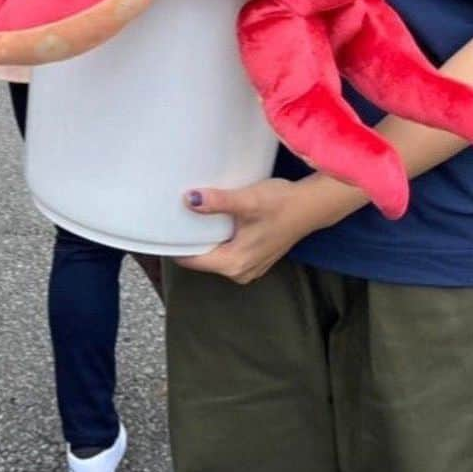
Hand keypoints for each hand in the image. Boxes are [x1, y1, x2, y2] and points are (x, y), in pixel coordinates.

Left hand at [175, 178, 312, 283]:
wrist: (311, 206)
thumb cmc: (280, 204)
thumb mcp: (246, 200)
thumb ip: (218, 202)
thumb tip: (189, 199)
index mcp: (234, 263)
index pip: (193, 261)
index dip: (176, 246)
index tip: (161, 229)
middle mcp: (240, 272)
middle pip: (203, 260)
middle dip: (189, 241)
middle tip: (171, 218)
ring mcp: (250, 267)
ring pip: (215, 256)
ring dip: (205, 239)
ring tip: (188, 218)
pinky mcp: (256, 257)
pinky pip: (227, 252)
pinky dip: (219, 239)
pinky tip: (214, 222)